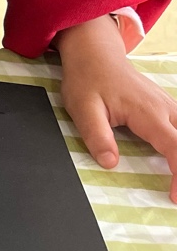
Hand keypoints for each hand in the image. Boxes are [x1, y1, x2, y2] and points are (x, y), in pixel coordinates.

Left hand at [56, 15, 176, 202]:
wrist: (94, 54)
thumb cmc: (88, 79)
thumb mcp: (83, 108)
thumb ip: (97, 135)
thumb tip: (110, 162)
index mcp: (148, 113)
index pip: (176, 148)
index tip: (175, 196)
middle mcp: (165, 109)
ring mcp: (168, 107)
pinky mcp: (165, 108)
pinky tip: (176, 159)